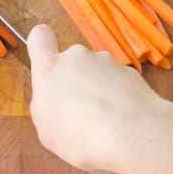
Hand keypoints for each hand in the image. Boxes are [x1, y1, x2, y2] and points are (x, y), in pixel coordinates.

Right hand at [27, 24, 172, 172]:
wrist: (133, 134)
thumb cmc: (81, 137)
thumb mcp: (47, 131)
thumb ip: (45, 107)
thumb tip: (53, 99)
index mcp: (50, 69)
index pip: (40, 36)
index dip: (43, 44)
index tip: (48, 62)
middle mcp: (77, 57)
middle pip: (71, 61)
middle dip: (75, 81)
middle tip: (80, 112)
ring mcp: (106, 61)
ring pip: (96, 72)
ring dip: (97, 89)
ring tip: (105, 121)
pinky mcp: (129, 71)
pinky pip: (117, 81)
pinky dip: (117, 96)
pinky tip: (122, 119)